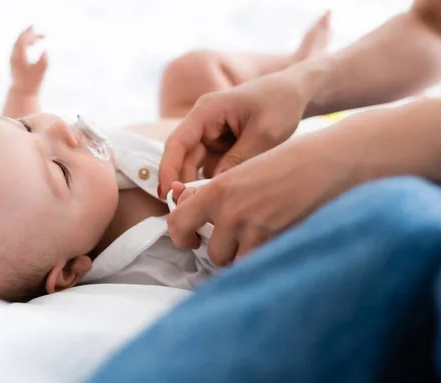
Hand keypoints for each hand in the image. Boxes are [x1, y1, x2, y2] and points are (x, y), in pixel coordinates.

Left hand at [10, 26, 47, 94]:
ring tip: (40, 38)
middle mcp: (14, 56)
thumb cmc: (32, 83)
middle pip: (20, 40)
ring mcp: (13, 59)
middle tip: (42, 32)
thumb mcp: (40, 72)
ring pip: (20, 44)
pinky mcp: (15, 62)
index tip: (34, 26)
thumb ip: (44, 61)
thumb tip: (46, 50)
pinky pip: (19, 48)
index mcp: (18, 57)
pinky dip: (27, 44)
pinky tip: (33, 44)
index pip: (22, 40)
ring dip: (30, 39)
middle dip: (31, 35)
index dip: (28, 32)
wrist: (22, 93)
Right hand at [158, 70, 308, 198]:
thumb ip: (239, 160)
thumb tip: (215, 188)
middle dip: (185, 183)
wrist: (298, 91)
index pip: (176, 143)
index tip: (167, 194)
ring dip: (200, 185)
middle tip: (193, 209)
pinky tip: (224, 197)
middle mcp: (203, 123)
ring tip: (211, 206)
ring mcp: (211, 135)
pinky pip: (211, 168)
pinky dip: (215, 182)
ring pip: (196, 166)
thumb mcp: (264, 133)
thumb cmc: (281, 102)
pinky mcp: (222, 146)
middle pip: (183, 158)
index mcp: (206, 111)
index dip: (168, 170)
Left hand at [167, 136, 357, 265]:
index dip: (181, 236)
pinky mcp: (275, 242)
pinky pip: (256, 264)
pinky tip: (273, 242)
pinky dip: (261, 259)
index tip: (191, 239)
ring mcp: (253, 230)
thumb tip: (181, 202)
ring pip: (233, 262)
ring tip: (258, 238)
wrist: (324, 164)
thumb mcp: (240, 171)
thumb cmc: (282, 165)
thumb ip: (210, 191)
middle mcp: (230, 212)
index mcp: (217, 191)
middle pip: (211, 253)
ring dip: (242, 256)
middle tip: (238, 237)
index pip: (178, 223)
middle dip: (223, 249)